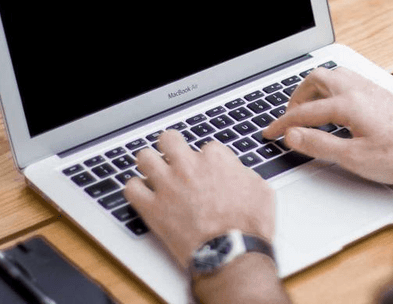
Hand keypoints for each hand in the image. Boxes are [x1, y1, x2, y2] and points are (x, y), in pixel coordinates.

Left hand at [124, 130, 274, 268]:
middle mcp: (188, 167)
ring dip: (149, 163)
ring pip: (144, 157)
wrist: (232, 253)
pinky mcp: (152, 208)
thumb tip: (238, 172)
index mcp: (215, 160)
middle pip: (169, 139)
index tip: (207, 170)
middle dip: (171, 146)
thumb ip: (245, 174)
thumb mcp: (261, 191)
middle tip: (173, 156)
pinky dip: (135, 190)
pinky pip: (131, 188)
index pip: (206, 146)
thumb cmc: (248, 226)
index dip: (206, 159)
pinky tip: (143, 194)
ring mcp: (168, 186)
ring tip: (153, 171)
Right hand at [262, 67, 392, 184]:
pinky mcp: (382, 94)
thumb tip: (293, 136)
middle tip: (289, 118)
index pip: (305, 112)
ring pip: (334, 75)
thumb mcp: (354, 158)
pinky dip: (332, 89)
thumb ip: (319, 145)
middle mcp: (359, 89)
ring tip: (308, 110)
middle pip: (317, 79)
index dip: (283, 124)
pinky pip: (348, 80)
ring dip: (315, 89)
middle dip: (297, 97)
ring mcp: (372, 89)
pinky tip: (335, 107)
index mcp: (348, 104)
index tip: (270, 133)